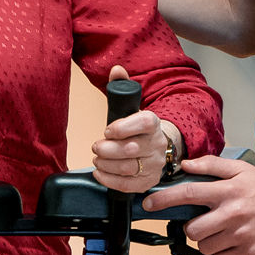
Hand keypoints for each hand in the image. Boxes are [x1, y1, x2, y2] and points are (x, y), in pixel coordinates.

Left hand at [90, 65, 174, 192]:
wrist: (158, 145)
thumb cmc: (138, 127)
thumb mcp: (131, 105)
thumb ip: (122, 86)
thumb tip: (117, 69)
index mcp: (153, 123)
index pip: (142, 123)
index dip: (122, 127)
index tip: (107, 130)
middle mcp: (158, 144)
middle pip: (131, 149)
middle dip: (108, 149)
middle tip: (96, 147)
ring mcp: (155, 164)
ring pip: (129, 168)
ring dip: (107, 164)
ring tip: (97, 159)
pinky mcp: (149, 181)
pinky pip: (129, 185)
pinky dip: (111, 180)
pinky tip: (100, 173)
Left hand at [140, 154, 254, 254]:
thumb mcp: (241, 169)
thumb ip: (212, 165)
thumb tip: (185, 165)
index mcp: (228, 191)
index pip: (188, 193)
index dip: (164, 199)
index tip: (148, 203)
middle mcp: (233, 214)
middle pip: (193, 228)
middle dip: (191, 227)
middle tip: (202, 221)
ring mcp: (242, 236)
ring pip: (205, 246)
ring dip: (207, 240)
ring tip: (221, 230)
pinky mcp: (250, 253)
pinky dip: (221, 251)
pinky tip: (231, 240)